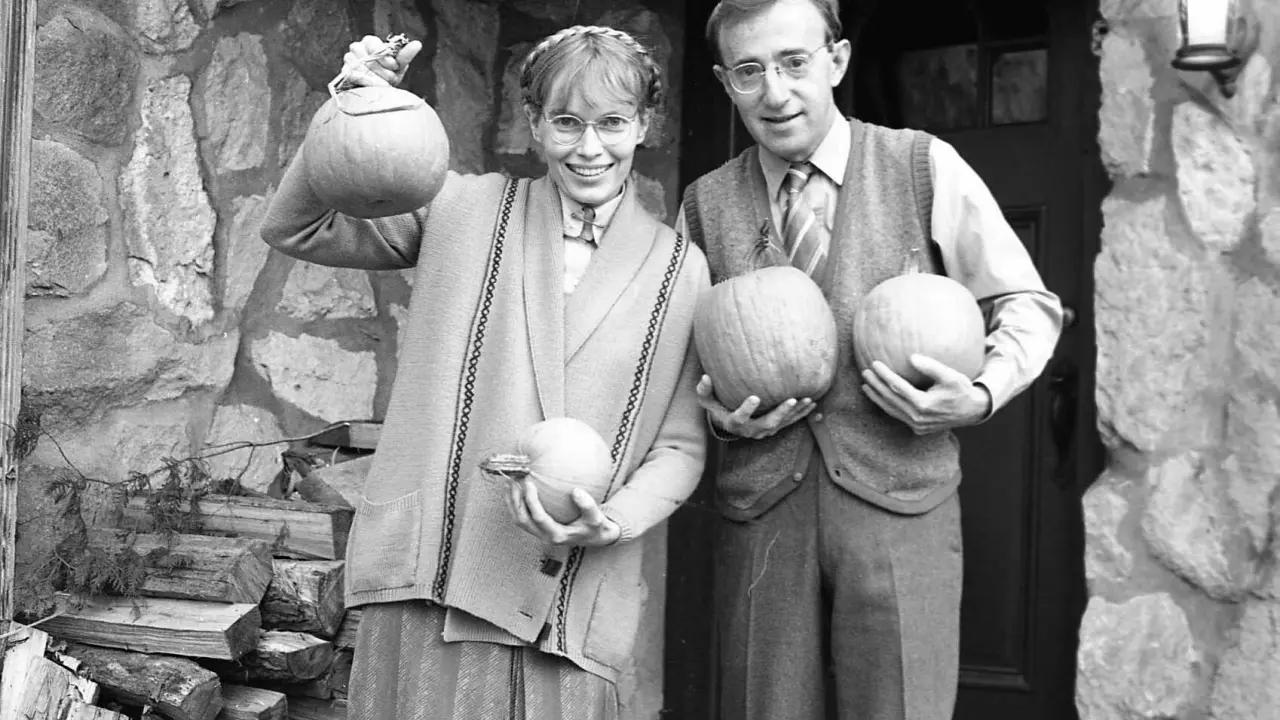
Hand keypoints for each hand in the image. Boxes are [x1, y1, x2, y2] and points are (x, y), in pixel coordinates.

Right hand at [340, 35, 422, 87]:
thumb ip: (405, 55)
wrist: (377, 93)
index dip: (384, 55)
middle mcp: (357, 48)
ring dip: (372, 75)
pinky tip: (372, 86)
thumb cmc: (388, 76)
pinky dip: (363, 80)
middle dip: (380, 68)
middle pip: (364, 53)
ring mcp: (349, 59)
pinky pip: (351, 73)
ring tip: (383, 84)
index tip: (394, 66)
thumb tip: (418, 44)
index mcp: (370, 42)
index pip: (373, 42)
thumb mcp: (399, 67)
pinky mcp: (345, 72)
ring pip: (357, 62)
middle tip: (390, 78)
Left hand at [506, 479, 620, 547]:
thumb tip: (576, 491)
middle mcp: (545, 537)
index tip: (528, 483)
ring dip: (511, 502)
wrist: (595, 537)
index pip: (539, 518)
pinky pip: (522, 518)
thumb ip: (588, 506)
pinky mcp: (538, 529)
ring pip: (519, 520)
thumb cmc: (595, 527)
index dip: (531, 501)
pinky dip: (515, 504)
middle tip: (513, 480)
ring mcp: (540, 534)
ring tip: (509, 483)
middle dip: (515, 500)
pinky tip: (515, 490)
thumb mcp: (597, 518)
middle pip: (522, 520)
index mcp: (557, 535)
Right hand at [695, 374, 814, 439]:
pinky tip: (812, 403)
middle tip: (792, 399)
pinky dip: (801, 414)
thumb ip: (704, 391)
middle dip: (781, 412)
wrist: (729, 425)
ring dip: (796, 412)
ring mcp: (764, 431)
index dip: (747, 409)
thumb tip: (705, 377)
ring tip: (808, 399)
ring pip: (782, 424)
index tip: (755, 397)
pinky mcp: (774, 429)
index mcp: (734, 423)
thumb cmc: (717, 408)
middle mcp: (751, 430)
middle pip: (768, 423)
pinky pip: (789, 423)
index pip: (739, 417)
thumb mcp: (707, 402)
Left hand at [861, 354, 991, 434]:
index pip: (898, 387)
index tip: (874, 363)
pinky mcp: (918, 429)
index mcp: (924, 405)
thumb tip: (912, 357)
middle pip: (890, 399)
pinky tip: (880, 397)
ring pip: (891, 410)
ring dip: (877, 397)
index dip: (885, 375)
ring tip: (866, 385)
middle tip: (865, 372)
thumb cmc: (962, 390)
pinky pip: (897, 415)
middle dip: (876, 385)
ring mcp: (917, 425)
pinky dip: (887, 406)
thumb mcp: (951, 376)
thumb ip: (932, 367)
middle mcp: (918, 417)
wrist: (973, 412)